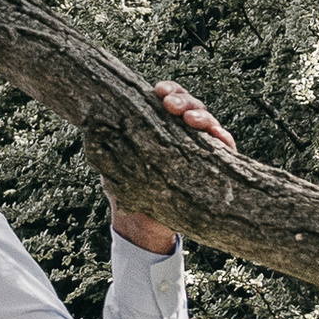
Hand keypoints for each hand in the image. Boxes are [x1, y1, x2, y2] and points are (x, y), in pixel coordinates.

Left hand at [109, 81, 238, 254]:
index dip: (167, 90)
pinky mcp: (218, 165)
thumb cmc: (129, 190)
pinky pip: (226, 147)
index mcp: (162, 126)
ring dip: (201, 115)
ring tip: (189, 119)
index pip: (169, 100)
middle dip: (182, 99)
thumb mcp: (113, 166)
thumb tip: (92, 125)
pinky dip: (223, 137)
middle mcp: (185, 133)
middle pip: (191, 105)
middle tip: (169, 104)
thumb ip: (108, 147)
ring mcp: (203, 147)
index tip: (158, 90)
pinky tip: (216, 134)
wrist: (145, 227)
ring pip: (209, 122)